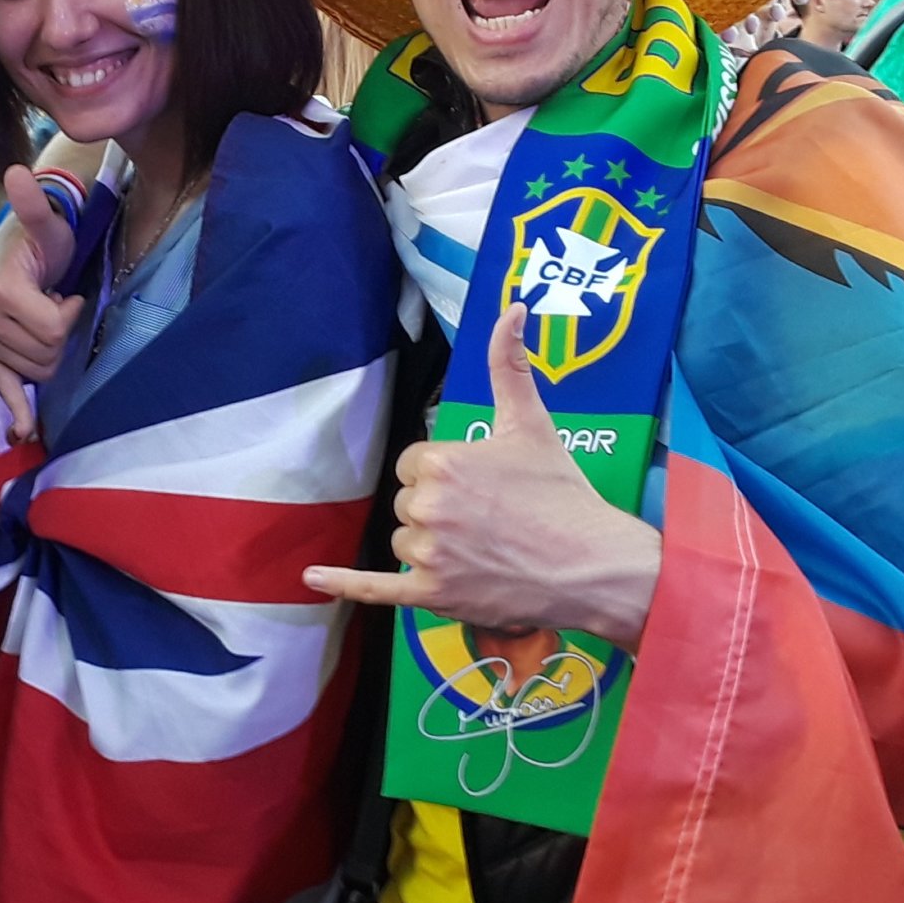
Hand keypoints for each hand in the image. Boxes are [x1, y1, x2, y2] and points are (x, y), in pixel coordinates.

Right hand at [0, 165, 84, 440]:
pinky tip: (27, 432)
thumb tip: (20, 173)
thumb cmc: (42, 241)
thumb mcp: (47, 225)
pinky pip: (4, 389)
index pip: (52, 331)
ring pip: (38, 372)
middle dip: (60, 334)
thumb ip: (35, 206)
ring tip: (42, 316)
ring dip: (50, 348)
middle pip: (47, 356)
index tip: (64, 293)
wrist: (20, 251)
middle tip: (52, 304)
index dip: (69, 314)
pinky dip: (17, 411)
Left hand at [305, 304, 661, 648]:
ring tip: (483, 549)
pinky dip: (344, 584)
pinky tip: (311, 579)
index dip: (443, 476)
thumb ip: (508, 365)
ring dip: (431, 546)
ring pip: (404, 542)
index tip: (482, 487)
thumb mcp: (531, 423)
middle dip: (439, 510)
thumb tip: (511, 308)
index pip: (413, 466)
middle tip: (490, 519)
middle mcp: (427, 505)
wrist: (592, 564)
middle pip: (407, 503)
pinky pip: (375, 587)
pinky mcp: (431, 594)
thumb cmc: (562, 493)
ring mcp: (427, 553)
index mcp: (441, 461)